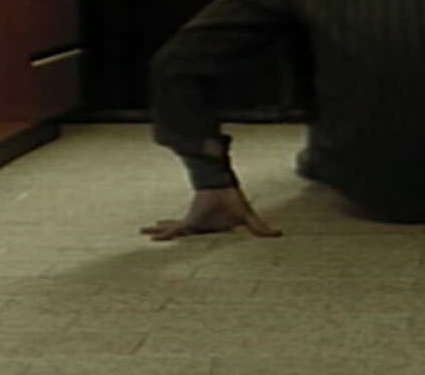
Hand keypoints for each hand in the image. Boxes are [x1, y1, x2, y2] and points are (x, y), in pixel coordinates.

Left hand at [141, 187, 281, 240]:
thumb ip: (260, 228)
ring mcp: (191, 223)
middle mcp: (198, 226)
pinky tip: (152, 238)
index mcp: (209, 228)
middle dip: (168, 232)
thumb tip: (280, 234)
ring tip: (144, 233)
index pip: (199, 236)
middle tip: (154, 237)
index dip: (192, 238)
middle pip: (181, 232)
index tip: (185, 241)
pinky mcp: (189, 221)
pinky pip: (175, 230)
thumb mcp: (247, 218)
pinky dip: (165, 234)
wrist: (223, 185)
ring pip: (173, 231)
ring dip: (160, 232)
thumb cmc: (233, 199)